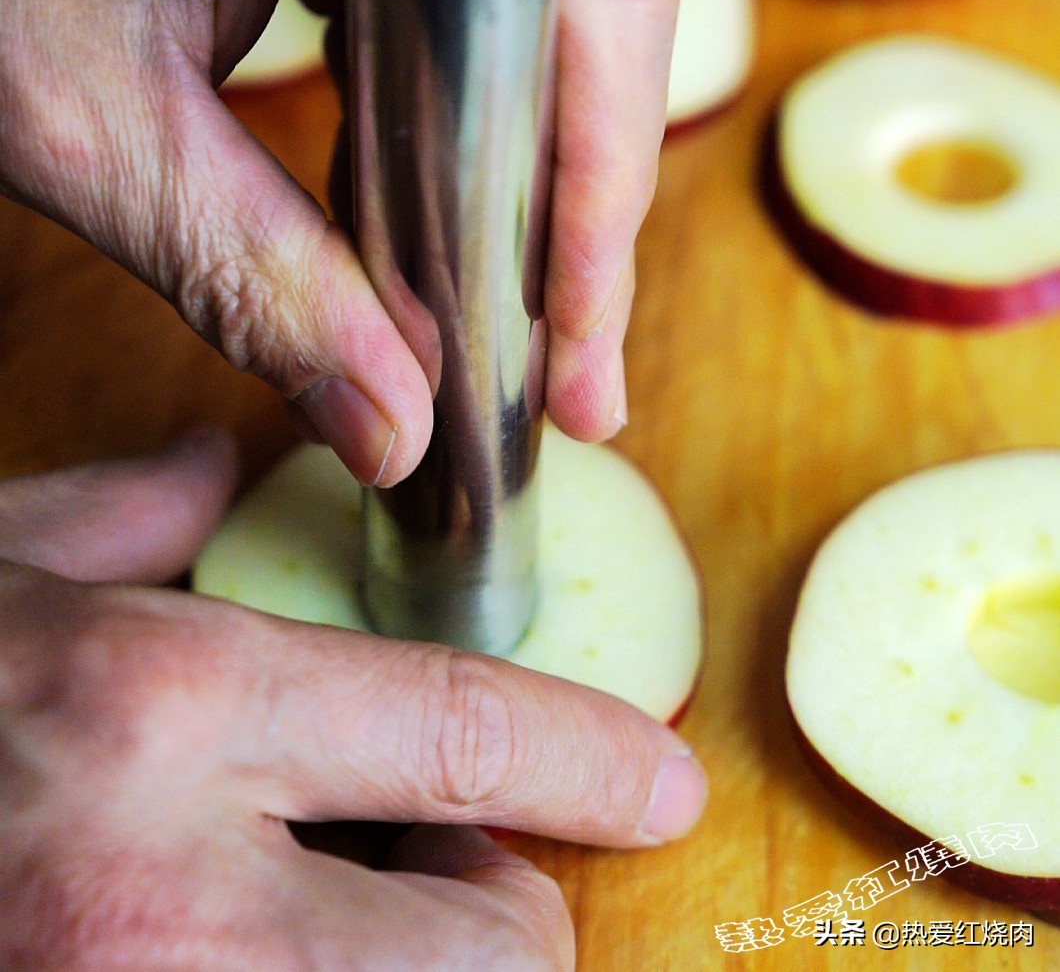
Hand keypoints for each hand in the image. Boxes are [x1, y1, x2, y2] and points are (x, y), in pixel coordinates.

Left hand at [0, 0, 677, 486]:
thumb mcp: (80, 117)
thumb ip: (249, 279)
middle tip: (564, 371)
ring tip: (510, 306)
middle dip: (579, 198)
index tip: (572, 350)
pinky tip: (436, 189)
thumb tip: (395, 430)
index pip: (573, 4)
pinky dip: (480, 84)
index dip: (594, 191)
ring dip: (537, 151)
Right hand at [0, 434, 706, 968]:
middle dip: (510, 915)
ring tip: (352, 916)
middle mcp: (160, 892)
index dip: (591, 754)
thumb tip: (224, 466)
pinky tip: (262, 948)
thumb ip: (129, 513)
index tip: (664, 780)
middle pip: (490, 955)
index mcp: (154, 704)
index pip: (457, 727)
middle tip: (457, 869)